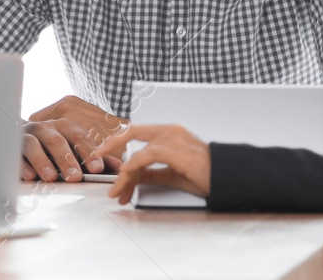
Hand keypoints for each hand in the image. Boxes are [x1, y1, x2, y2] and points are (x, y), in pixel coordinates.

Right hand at [20, 97, 125, 181]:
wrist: (15, 136)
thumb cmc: (49, 147)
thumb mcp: (72, 151)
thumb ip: (93, 159)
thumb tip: (120, 169)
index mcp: (63, 126)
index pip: (78, 136)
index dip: (89, 151)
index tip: (98, 169)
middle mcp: (45, 128)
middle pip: (56, 139)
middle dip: (66, 158)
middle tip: (75, 176)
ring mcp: (26, 135)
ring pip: (34, 144)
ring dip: (43, 161)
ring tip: (52, 177)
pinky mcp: (10, 146)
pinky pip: (14, 154)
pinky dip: (22, 165)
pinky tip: (29, 177)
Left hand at [96, 124, 211, 203]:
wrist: (227, 178)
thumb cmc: (206, 175)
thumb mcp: (172, 174)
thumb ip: (151, 173)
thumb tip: (131, 176)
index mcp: (169, 132)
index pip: (136, 132)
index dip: (117, 142)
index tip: (102, 153)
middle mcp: (169, 130)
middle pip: (130, 132)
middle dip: (110, 146)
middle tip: (95, 158)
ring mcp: (172, 138)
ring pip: (135, 153)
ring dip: (122, 175)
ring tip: (117, 192)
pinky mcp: (174, 150)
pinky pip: (143, 158)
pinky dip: (131, 171)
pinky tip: (125, 182)